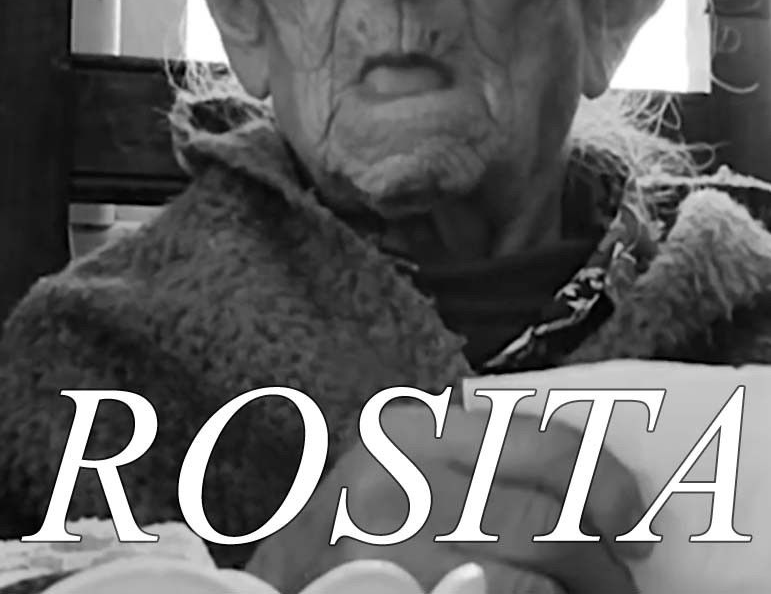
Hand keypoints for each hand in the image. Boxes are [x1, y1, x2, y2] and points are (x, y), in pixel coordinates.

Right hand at [249, 401, 649, 593]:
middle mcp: (400, 486)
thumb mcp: (399, 480)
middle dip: (603, 557)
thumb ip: (470, 465)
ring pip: (538, 577)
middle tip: (621, 576)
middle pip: (550, 517)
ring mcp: (400, 555)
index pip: (540, 443)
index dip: (605, 482)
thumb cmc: (345, 545)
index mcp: (407, 435)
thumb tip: (586, 487)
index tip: (633, 519)